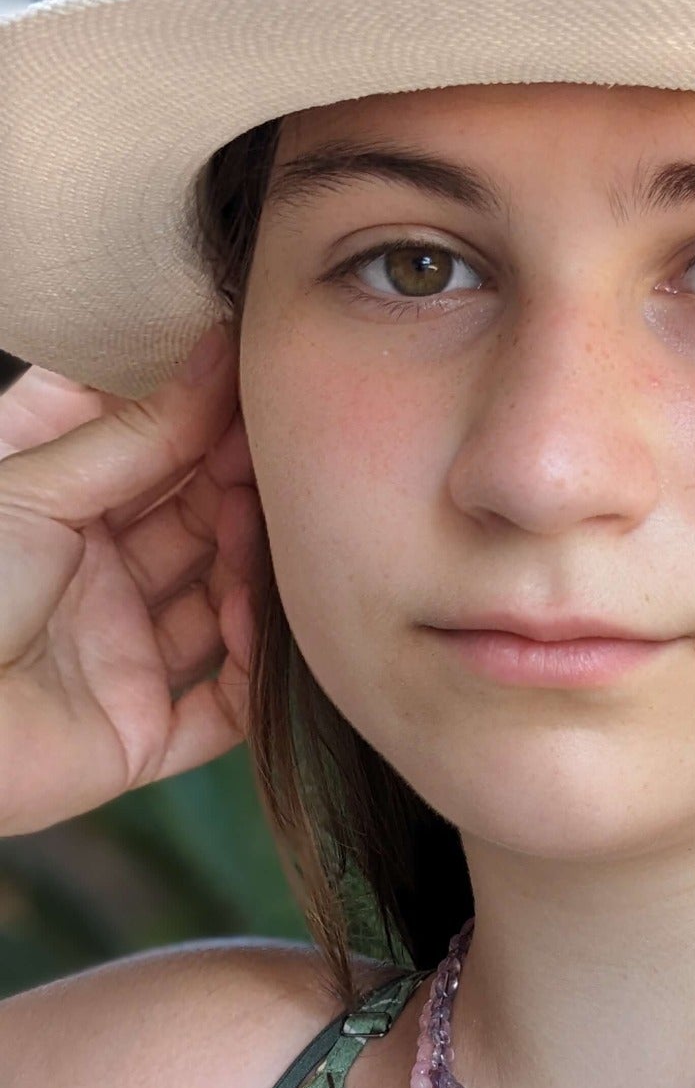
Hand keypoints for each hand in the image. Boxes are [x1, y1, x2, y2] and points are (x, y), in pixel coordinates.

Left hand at [0, 323, 267, 836]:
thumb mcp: (31, 486)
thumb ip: (137, 430)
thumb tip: (220, 353)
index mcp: (52, 505)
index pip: (144, 447)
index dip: (197, 412)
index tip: (245, 376)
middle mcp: (92, 574)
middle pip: (193, 520)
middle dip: (235, 483)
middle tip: (271, 448)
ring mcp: (120, 654)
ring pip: (219, 604)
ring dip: (248, 566)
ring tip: (253, 523)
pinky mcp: (139, 734)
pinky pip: (221, 706)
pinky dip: (251, 668)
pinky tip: (249, 617)